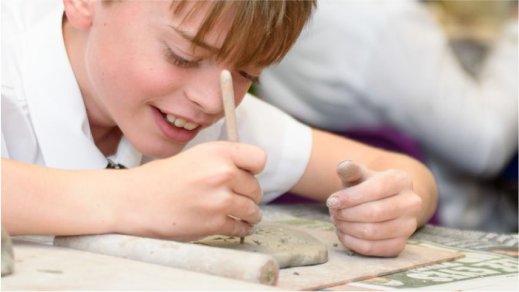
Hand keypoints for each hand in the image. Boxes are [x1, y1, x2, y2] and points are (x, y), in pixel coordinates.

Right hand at [116, 141, 265, 240]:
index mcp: (218, 152)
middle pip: (256, 187)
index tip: (249, 174)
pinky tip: (237, 226)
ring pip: (252, 209)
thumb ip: (223, 161)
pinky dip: (241, 228)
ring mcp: (220, 200)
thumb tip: (248, 173)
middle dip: (249, 194)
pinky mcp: (214, 223)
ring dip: (250, 214)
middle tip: (239, 197)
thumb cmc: (162, 179)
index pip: (259, 158)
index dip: (254, 168)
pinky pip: (241, 227)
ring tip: (245, 214)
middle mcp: (222, 173)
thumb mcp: (195, 156)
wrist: (136, 201)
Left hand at [327, 160, 421, 256]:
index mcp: (402, 180)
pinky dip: (353, 243)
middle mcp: (412, 203)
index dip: (349, 197)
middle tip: (333, 212)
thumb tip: (343, 166)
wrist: (384, 202)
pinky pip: (373, 249)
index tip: (331, 201)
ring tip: (337, 221)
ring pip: (372, 232)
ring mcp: (409, 226)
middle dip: (347, 214)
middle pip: (373, 213)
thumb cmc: (367, 186)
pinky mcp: (401, 244)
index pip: (375, 190)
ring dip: (348, 228)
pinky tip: (343, 233)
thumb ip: (350, 169)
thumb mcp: (359, 174)